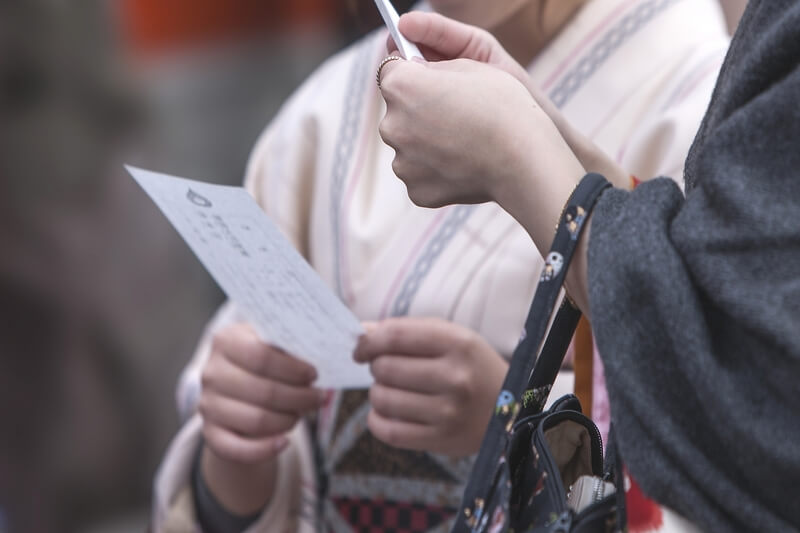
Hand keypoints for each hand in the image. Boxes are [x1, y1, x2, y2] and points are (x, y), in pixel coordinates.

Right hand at [198, 323, 324, 513]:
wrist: (237, 392)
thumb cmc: (264, 364)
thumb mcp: (273, 345)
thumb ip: (290, 345)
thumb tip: (325, 352)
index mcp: (226, 340)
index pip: (261, 356)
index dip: (292, 369)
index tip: (314, 374)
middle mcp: (211, 372)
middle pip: (263, 391)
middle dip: (298, 397)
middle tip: (318, 398)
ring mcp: (208, 404)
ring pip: (256, 420)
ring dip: (288, 420)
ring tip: (302, 414)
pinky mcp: (210, 434)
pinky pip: (237, 449)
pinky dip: (265, 449)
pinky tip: (284, 442)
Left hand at [354, 318, 507, 456]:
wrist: (511, 410)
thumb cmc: (471, 367)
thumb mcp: (452, 338)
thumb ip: (408, 331)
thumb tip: (362, 332)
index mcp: (459, 343)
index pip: (395, 336)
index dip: (368, 341)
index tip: (361, 348)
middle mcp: (456, 378)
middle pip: (385, 367)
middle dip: (377, 367)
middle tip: (388, 370)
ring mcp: (450, 412)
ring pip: (382, 399)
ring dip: (378, 393)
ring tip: (393, 390)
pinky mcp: (442, 441)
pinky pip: (388, 431)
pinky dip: (377, 420)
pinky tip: (387, 412)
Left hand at [390, 11, 630, 189]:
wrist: (524, 158)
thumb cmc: (503, 105)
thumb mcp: (468, 65)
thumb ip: (431, 66)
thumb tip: (411, 70)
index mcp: (401, 85)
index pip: (391, 71)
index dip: (412, 73)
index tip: (427, 79)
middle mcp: (392, 124)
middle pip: (398, 111)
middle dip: (419, 110)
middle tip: (454, 115)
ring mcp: (402, 162)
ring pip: (409, 145)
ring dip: (427, 142)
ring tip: (463, 142)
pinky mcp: (416, 190)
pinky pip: (422, 175)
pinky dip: (437, 171)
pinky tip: (463, 164)